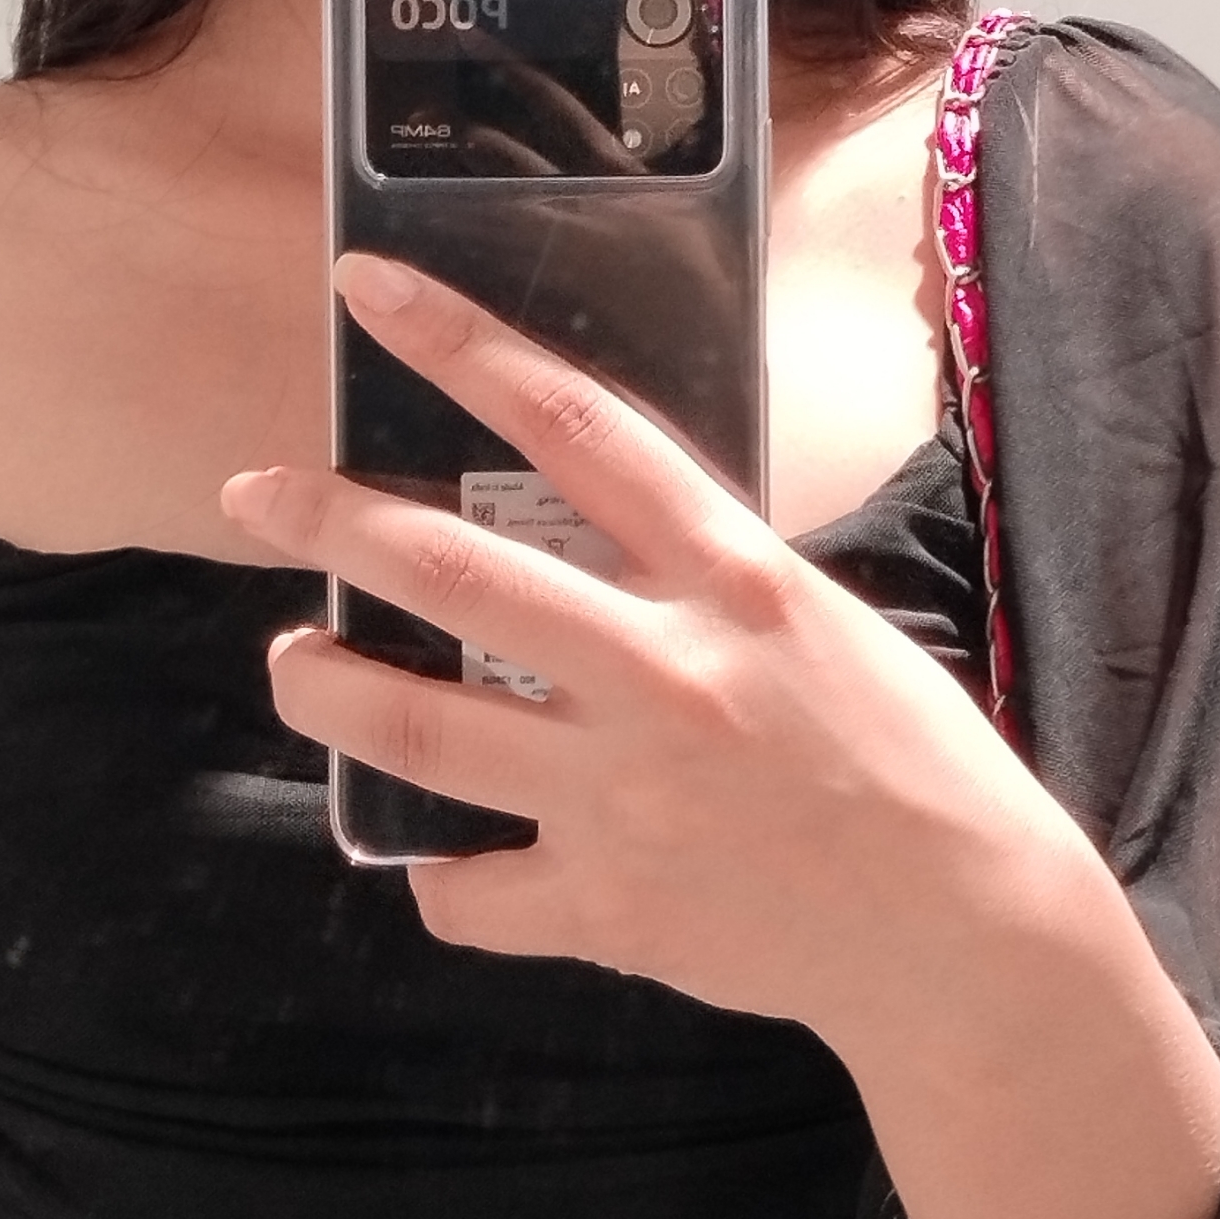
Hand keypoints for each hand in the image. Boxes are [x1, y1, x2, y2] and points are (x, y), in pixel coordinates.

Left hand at [221, 253, 1091, 1052]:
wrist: (965, 930)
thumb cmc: (910, 759)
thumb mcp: (817, 623)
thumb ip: (701, 579)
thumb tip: (590, 542)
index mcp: (731, 578)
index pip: (575, 427)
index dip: (459, 345)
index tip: (364, 288)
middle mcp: (665, 671)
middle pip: (454, 573)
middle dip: (330, 521)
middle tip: (254, 497)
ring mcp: (624, 794)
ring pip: (416, 728)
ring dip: (325, 686)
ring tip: (294, 659)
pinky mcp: (607, 907)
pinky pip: (469, 890)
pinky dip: (444, 875)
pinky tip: (443, 858)